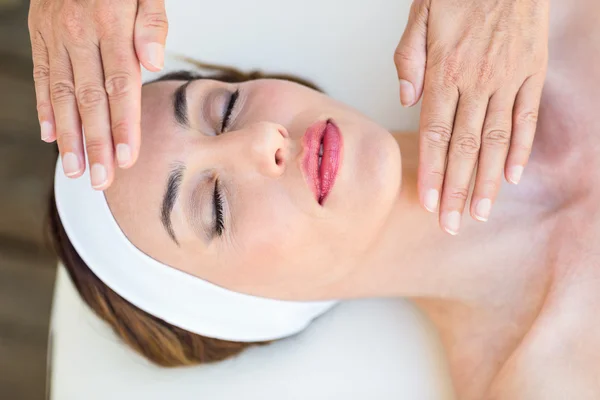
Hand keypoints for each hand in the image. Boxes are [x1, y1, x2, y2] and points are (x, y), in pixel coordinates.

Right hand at [29, 0, 167, 189]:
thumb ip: (152, 24)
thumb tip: (153, 61)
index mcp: (111, 26)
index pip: (120, 86)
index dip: (123, 125)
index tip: (127, 158)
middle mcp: (79, 35)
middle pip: (90, 99)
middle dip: (96, 144)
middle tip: (101, 180)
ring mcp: (55, 36)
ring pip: (63, 94)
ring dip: (69, 136)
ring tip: (75, 170)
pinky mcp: (40, 35)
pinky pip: (41, 77)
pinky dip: (45, 108)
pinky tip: (51, 136)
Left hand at [394, 0, 548, 233]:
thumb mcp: (420, 15)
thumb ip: (409, 59)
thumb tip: (405, 101)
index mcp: (444, 72)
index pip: (434, 135)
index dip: (430, 172)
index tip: (427, 203)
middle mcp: (476, 83)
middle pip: (463, 147)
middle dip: (455, 190)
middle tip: (449, 224)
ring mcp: (507, 80)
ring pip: (495, 141)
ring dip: (486, 180)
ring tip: (478, 213)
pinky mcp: (532, 72)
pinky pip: (526, 118)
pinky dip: (520, 149)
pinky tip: (512, 177)